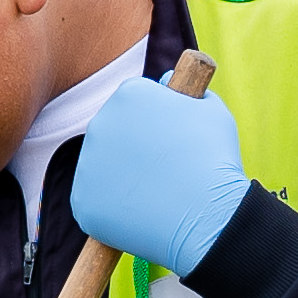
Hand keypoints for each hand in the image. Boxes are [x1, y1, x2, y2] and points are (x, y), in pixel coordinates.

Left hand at [64, 72, 252, 276]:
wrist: (206, 213)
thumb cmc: (213, 158)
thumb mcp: (209, 108)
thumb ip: (183, 91)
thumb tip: (166, 83)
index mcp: (129, 94)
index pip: (133, 104)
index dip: (154, 123)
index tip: (170, 142)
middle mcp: (100, 123)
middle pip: (113, 135)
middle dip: (133, 150)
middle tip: (163, 171)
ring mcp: (87, 164)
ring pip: (102, 170)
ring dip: (122, 180)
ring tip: (155, 194)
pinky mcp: (83, 203)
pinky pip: (95, 204)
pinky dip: (113, 211)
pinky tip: (141, 214)